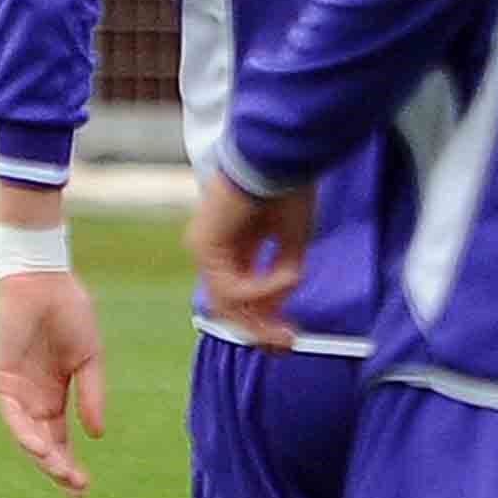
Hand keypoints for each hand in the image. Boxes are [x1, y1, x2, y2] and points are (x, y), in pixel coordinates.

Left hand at [0, 267, 106, 497]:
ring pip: (27, 435)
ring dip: (44, 457)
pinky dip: (25, 433)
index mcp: (55, 395)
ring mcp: (16, 391)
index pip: (59, 439)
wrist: (45, 281)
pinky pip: (11, 414)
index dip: (69, 464)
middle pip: (44, 444)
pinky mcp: (0, 379)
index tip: (82, 490)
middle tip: (76, 489)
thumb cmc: (70, 312)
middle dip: (59, 468)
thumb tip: (97, 435)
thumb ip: (92, 395)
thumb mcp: (90, 359)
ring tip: (62, 474)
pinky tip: (41, 449)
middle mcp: (33, 399)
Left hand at [189, 174, 316, 350]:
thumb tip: (281, 302)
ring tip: (288, 327)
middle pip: (227, 308)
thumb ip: (284, 274)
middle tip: (287, 344)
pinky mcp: (205, 245)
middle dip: (259, 331)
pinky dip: (261, 291)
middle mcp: (212, 251)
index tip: (290, 337)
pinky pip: (232, 288)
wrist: (276, 153)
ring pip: (227, 305)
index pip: (238, 297)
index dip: (264, 321)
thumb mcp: (293, 240)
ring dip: (262, 318)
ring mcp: (204, 249)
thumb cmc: (287, 186)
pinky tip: (283, 280)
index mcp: (231, 246)